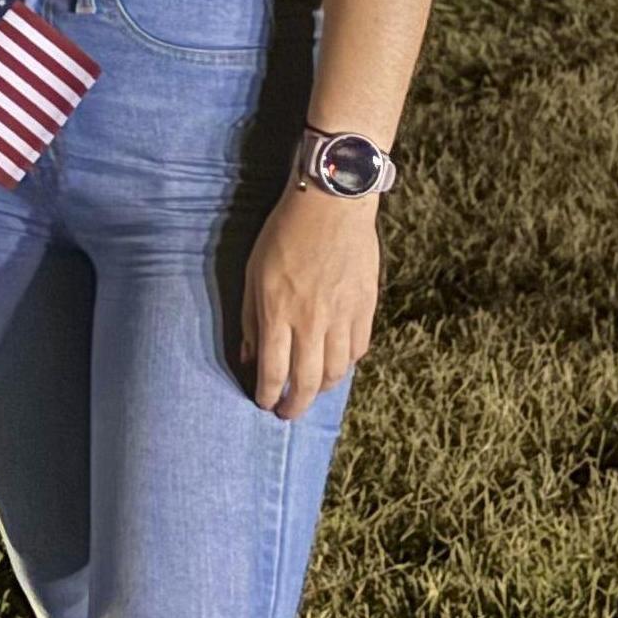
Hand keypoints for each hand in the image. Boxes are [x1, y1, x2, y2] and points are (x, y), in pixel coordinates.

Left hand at [238, 185, 379, 420]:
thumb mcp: (254, 274)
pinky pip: (359, 349)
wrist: (332, 205)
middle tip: (288, 413)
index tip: (265, 404)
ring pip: (337, 372)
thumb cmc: (284, 234)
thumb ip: (252, 320)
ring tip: (313, 390)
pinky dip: (347, 364)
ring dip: (323, 389)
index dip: (268, 395)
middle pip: (307, 382)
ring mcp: (343, 316)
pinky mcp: (366, 308)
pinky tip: (337, 363)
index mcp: (279, 313)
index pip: (273, 372)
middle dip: (296, 405)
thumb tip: (251, 359)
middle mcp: (312, 322)